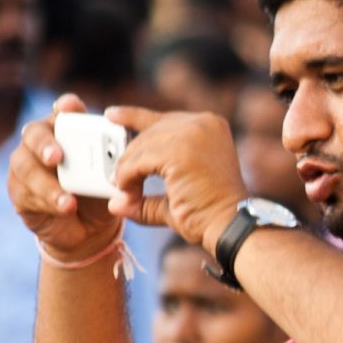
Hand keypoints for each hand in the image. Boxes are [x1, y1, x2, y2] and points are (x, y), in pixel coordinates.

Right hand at [7, 94, 120, 262]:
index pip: (63, 112)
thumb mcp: (111, 180)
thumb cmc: (100, 196)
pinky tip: (64, 208)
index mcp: (66, 133)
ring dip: (47, 184)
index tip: (70, 107)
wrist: (89, 231)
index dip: (66, 107)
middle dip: (45, 144)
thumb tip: (122, 161)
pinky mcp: (19, 192)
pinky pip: (26, 193)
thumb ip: (113, 167)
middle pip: (34, 133)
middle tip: (56, 157)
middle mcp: (42, 143)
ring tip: (68, 201)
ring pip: (25, 166)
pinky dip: (47, 201)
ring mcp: (26, 166)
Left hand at [106, 106, 245, 251]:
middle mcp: (202, 123)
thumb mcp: (175, 198)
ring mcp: (192, 133)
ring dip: (127, 170)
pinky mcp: (179, 150)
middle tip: (116, 178)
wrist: (230, 227)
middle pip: (149, 131)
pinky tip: (128, 191)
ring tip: (125, 192)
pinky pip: (139, 160)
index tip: (112, 116)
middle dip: (129, 156)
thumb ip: (146, 197)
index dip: (133, 117)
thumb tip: (115, 203)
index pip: (163, 118)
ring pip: (141, 145)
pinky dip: (127, 176)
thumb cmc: (209, 216)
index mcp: (208, 126)